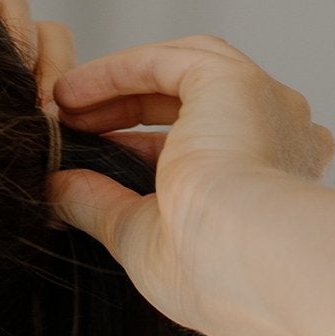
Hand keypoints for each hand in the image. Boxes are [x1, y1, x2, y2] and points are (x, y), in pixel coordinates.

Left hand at [44, 35, 334, 335]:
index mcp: (272, 182)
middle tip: (72, 127)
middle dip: (125, 113)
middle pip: (191, 106)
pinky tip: (72, 90)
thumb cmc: (212, 273)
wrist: (244, 259)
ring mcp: (261, 101)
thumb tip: (57, 192)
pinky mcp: (231, 79)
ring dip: (119, 85)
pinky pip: (165, 61)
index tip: (93, 162)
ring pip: (181, 73)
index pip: (201, 152)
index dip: (139, 153)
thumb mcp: (143, 237)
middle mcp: (277, 135)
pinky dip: (117, 72)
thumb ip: (103, 205)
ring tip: (64, 101)